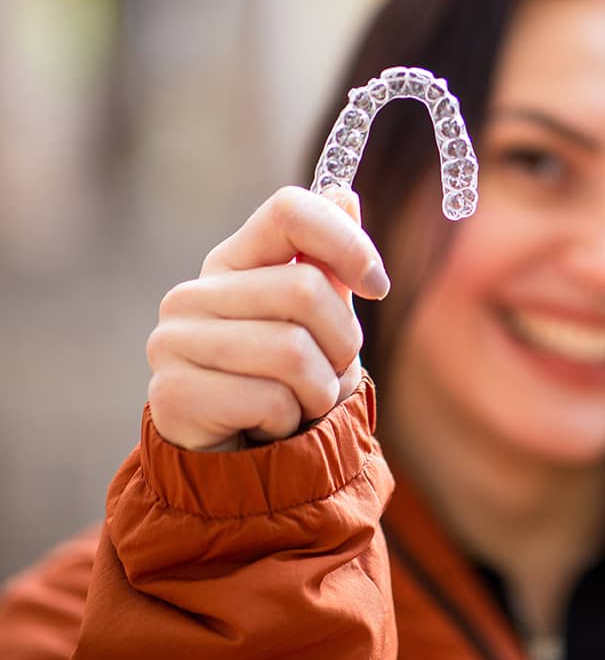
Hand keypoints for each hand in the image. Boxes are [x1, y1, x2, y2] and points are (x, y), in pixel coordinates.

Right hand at [145, 185, 390, 450]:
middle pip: (305, 288)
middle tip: (327, 373)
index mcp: (233, 262)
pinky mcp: (172, 394)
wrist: (242, 464)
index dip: (347, 242)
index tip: (378, 285)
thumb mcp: (320, 321)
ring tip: (298, 402)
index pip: (290, 211)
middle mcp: (194, 294)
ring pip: (292, 350)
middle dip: (341, 344)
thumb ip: (329, 263)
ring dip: (318, 389)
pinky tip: (267, 426)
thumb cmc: (286, 383)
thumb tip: (345, 195)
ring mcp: (174, 342)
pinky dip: (289, 420)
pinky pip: (270, 399)